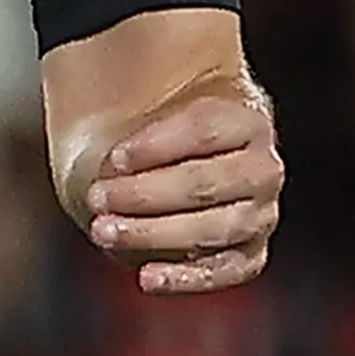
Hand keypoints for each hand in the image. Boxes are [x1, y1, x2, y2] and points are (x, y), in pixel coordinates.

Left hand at [80, 72, 280, 293]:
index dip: (156, 146)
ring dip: (154, 234)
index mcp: (246, 120)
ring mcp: (260, 215)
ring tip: (106, 231)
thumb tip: (92, 78)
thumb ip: (129, 95)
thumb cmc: (162, 136)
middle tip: (98, 197)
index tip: (115, 158)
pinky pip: (225, 270)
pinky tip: (148, 277)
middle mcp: (262, 169)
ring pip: (215, 229)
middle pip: (205, 184)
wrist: (181, 167)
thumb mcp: (149, 102)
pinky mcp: (249, 254)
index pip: (205, 129)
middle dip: (145, 194)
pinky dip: (186, 277)